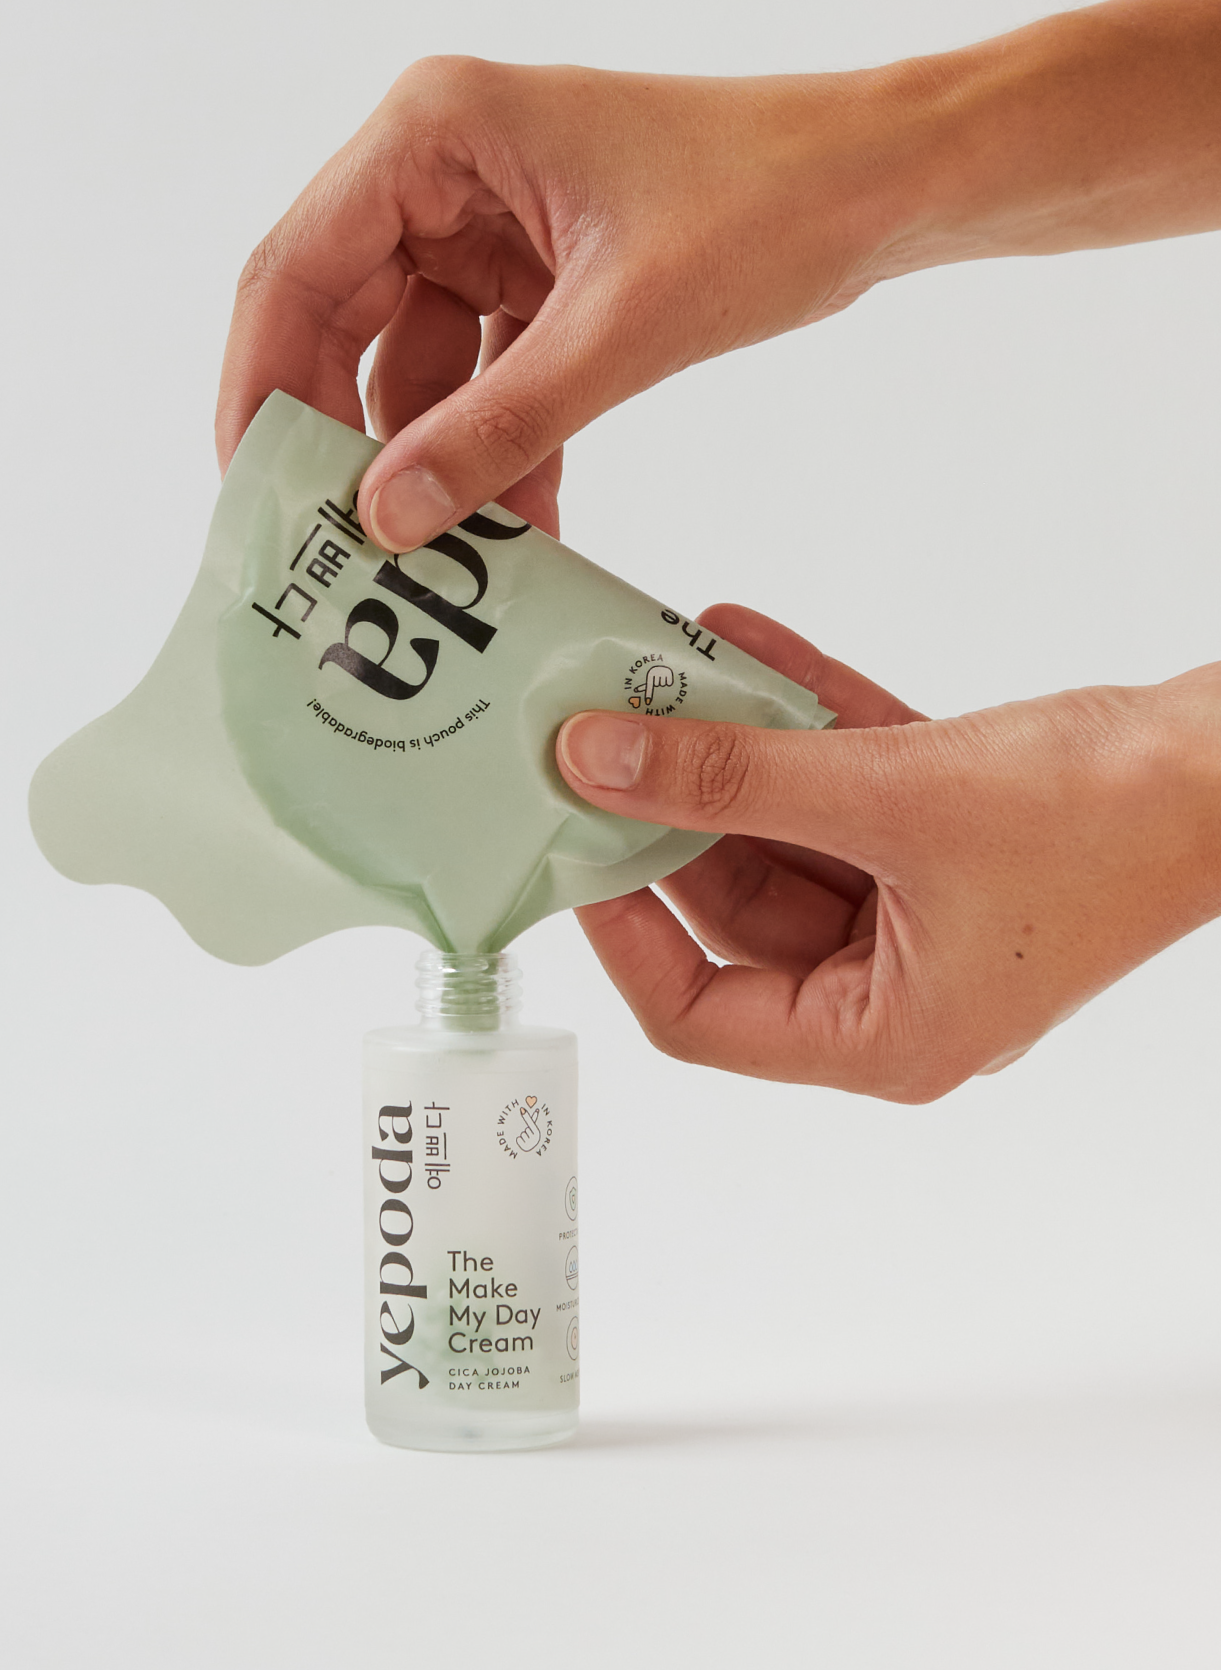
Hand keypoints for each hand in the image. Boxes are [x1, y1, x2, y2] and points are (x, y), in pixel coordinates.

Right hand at [216, 0, 1220, 550]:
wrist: (886, 185)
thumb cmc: (768, 204)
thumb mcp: (617, 332)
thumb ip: (496, 428)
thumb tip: (387, 520)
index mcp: (434, 132)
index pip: (293, 270)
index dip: (257, 390)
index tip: (250, 499)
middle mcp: (440, 169)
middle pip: (336, 322)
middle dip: (339, 441)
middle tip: (325, 550)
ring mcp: (486, 224)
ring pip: (410, 365)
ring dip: (429, 463)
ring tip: (432, 565)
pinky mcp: (534, 276)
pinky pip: (481, 377)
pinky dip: (493, 449)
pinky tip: (515, 532)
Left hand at [556, 607, 1220, 1100]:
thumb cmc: (1106, 819)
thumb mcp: (887, 796)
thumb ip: (733, 776)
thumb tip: (600, 760)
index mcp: (883, 1034)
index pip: (700, 1017)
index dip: (622, 935)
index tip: (571, 849)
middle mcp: (896, 985)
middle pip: (735, 911)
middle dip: (669, 816)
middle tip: (593, 742)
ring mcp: (922, 910)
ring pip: (784, 836)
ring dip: (728, 751)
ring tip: (652, 674)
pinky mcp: (945, 837)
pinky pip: (839, 783)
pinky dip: (795, 718)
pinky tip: (737, 642)